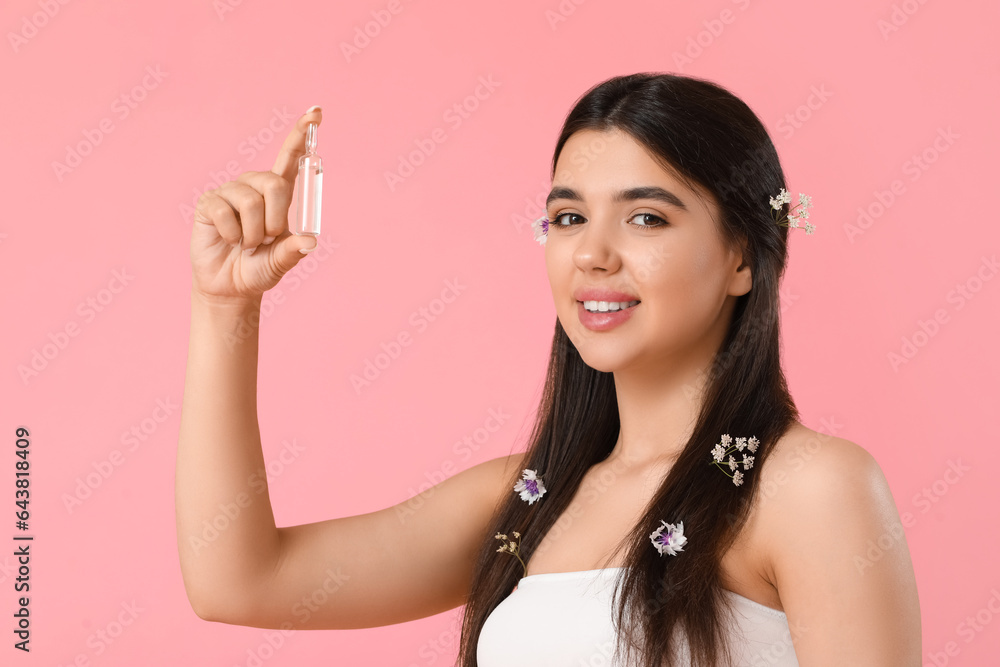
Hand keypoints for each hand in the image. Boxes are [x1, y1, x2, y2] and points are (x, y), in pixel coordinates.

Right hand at [190, 107, 321, 301]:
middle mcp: (254, 187)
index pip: (290, 160)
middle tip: (268, 238)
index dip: (301, 136)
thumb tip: (309, 242)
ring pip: (250, 201)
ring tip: (247, 243)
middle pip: (274, 183)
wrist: (230, 287)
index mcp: (277, 194)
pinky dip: (233, 235)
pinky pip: (226, 213)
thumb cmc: (258, 269)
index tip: (315, 113)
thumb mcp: (281, 262)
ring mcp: (230, 192)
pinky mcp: (209, 203)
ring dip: (254, 233)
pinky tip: (228, 241)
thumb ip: (293, 252)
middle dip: (276, 218)